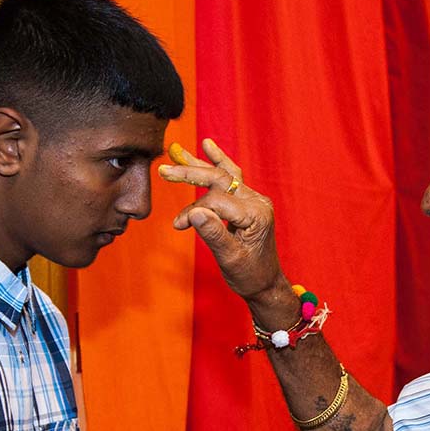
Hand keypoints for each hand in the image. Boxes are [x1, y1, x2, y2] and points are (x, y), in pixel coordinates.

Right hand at [158, 139, 285, 300]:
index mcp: (255, 215)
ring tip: (178, 151)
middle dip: (191, 174)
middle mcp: (257, 202)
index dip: (194, 211)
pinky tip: (207, 147)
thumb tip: (193, 213)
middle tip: (164, 170)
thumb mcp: (230, 258)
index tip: (179, 225)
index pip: (217, 201)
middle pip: (220, 180)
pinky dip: (217, 164)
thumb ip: (213, 234)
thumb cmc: (249, 275)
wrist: (265, 283)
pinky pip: (231, 178)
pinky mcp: (247, 202)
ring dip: (200, 163)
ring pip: (224, 174)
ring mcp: (253, 200)